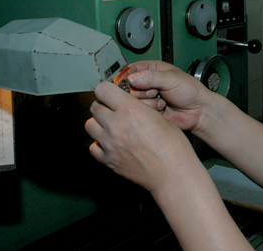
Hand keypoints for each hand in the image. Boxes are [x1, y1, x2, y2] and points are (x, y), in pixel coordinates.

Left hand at [85, 82, 199, 192]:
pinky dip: (99, 144)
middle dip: (103, 105)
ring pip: (90, 125)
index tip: (112, 93)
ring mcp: (109, 144)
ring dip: (99, 123)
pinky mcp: (108, 160)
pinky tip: (111, 143)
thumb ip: (139, 108)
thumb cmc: (173, 146)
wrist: (172, 173)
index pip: (103, 90)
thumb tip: (129, 106)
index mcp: (130, 110)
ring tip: (111, 126)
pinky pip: (93, 148)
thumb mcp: (159, 116)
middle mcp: (115, 125)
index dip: (108, 89)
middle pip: (95, 107)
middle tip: (114, 110)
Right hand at [121, 60, 211, 132]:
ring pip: (133, 101)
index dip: (128, 77)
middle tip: (155, 91)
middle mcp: (147, 83)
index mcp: (152, 69)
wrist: (198, 111)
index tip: (132, 83)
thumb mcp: (171, 79)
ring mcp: (147, 97)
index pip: (130, 70)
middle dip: (141, 91)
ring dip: (148, 102)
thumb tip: (132, 77)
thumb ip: (151, 77)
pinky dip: (151, 110)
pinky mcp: (149, 110)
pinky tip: (163, 108)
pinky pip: (140, 112)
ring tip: (162, 100)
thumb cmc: (189, 90)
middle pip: (128, 87)